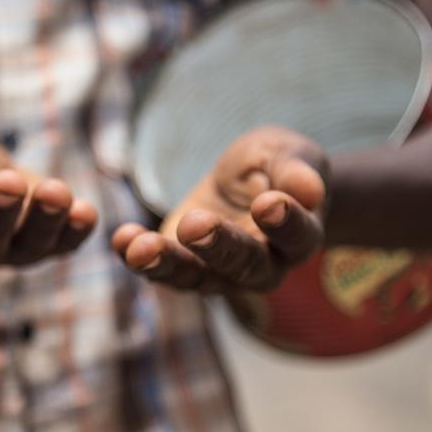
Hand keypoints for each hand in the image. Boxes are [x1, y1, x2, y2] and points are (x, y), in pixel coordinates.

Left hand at [113, 126, 327, 291]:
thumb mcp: (287, 155)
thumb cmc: (276, 167)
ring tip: (140, 248)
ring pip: (196, 277)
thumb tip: (310, 190)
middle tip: (195, 224)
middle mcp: (264, 267)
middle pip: (243, 265)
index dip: (285, 222)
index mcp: (299, 238)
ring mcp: (221, 274)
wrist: (250, 182)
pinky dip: (138, 256)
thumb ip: (295, 172)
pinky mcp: (185, 266)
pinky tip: (120, 239)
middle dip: (217, 245)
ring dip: (166, 264)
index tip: (268, 203)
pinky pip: (161, 268)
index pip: (297, 236)